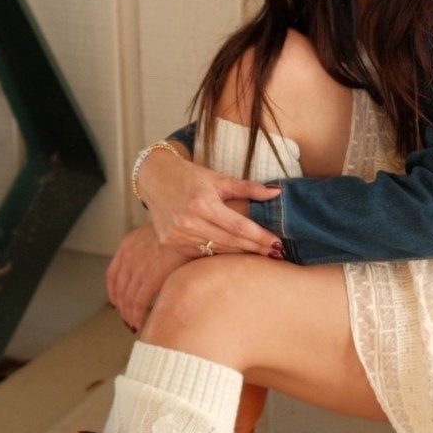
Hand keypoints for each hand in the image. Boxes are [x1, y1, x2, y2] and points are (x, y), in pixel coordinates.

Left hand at [106, 225, 191, 331]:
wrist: (190, 225)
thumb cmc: (182, 231)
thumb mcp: (157, 233)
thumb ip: (150, 248)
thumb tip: (156, 263)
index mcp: (128, 245)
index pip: (112, 275)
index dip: (113, 293)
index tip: (117, 303)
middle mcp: (129, 256)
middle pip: (118, 289)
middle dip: (122, 308)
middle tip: (127, 319)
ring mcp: (138, 267)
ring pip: (126, 298)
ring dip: (128, 315)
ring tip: (134, 325)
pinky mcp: (151, 278)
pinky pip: (138, 303)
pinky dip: (136, 316)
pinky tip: (140, 323)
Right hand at [136, 143, 281, 257]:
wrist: (154, 178)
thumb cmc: (190, 177)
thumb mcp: (219, 179)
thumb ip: (248, 188)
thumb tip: (277, 192)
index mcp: (202, 203)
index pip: (239, 226)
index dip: (260, 236)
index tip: (278, 243)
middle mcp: (188, 221)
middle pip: (230, 241)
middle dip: (255, 248)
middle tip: (277, 253)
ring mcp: (177, 235)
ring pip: (217, 250)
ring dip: (240, 254)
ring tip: (262, 256)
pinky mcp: (171, 243)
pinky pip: (201, 253)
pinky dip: (219, 253)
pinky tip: (236, 255)